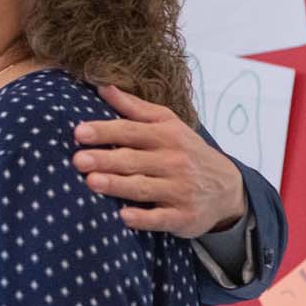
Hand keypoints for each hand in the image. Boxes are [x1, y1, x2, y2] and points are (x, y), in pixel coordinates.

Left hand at [73, 84, 246, 238]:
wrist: (226, 188)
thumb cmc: (186, 151)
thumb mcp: (167, 124)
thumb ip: (134, 108)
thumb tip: (103, 86)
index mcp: (167, 135)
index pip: (131, 131)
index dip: (105, 131)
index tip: (79, 132)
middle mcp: (174, 161)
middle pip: (134, 160)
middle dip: (106, 159)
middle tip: (78, 160)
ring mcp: (179, 190)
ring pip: (144, 187)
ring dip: (118, 185)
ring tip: (92, 182)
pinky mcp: (183, 216)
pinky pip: (161, 218)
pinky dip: (144, 218)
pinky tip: (124, 217)